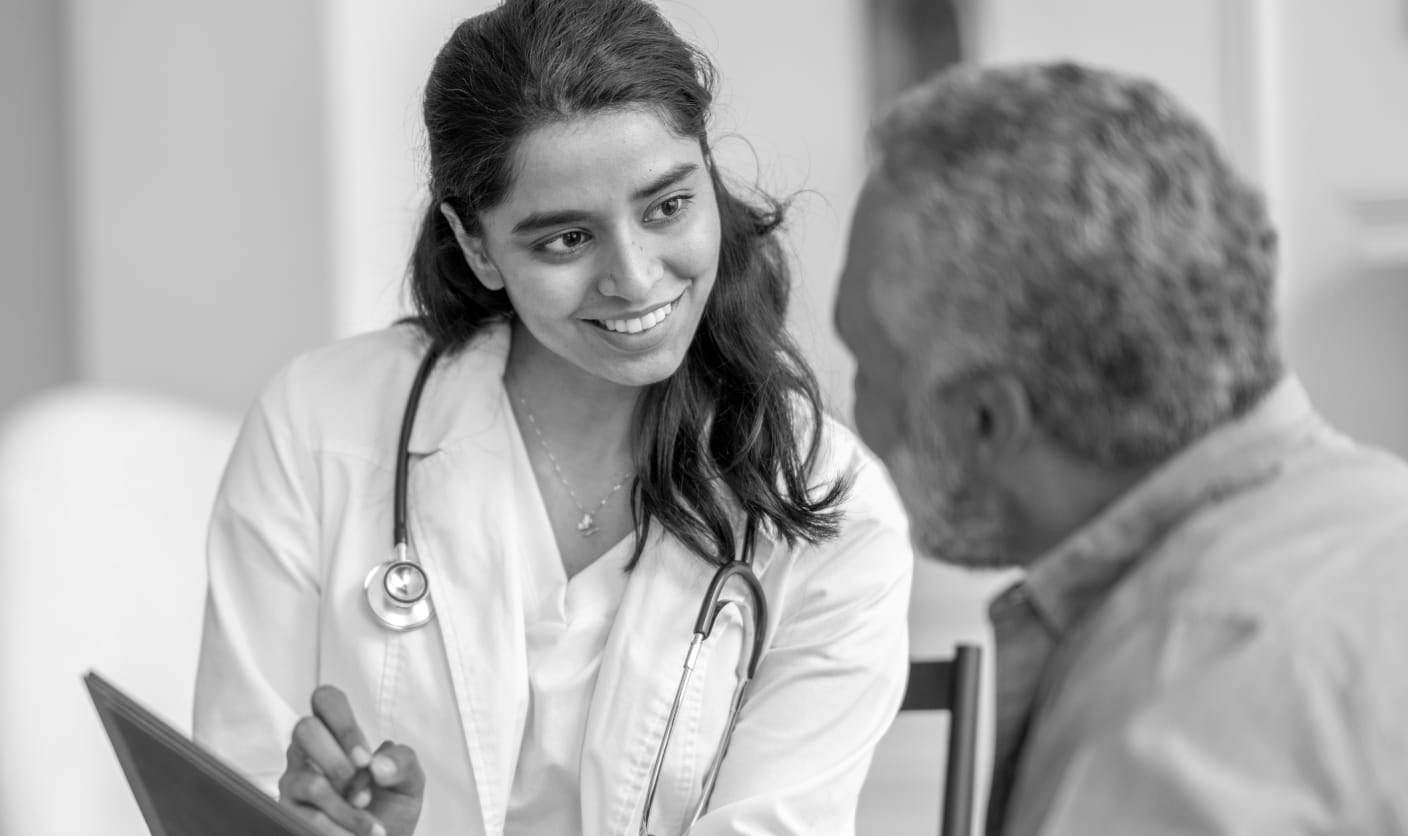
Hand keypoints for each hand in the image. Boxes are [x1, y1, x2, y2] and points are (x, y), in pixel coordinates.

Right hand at [278, 685, 424, 835]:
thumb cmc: (390, 809)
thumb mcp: (409, 781)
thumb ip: (403, 762)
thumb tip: (378, 765)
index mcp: (339, 736)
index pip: (326, 700)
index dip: (343, 725)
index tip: (364, 759)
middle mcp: (310, 753)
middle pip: (305, 729)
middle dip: (340, 763)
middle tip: (363, 790)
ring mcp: (295, 781)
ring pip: (311, 781)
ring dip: (347, 807)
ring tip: (368, 820)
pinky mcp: (288, 811)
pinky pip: (309, 815)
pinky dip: (340, 828)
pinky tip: (355, 835)